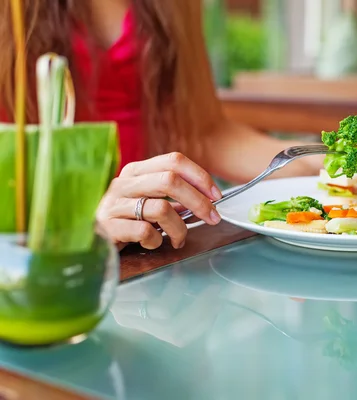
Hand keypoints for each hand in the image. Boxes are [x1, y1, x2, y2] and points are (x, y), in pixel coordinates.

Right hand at [96, 152, 222, 249]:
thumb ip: (171, 199)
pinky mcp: (108, 226)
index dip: (200, 176)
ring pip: (162, 208)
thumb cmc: (122, 221)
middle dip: (198, 201)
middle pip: (170, 181)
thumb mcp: (146, 203)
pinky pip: (145, 231)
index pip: (174, 161)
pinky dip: (156, 241)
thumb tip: (206, 201)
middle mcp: (124, 183)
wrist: (85, 242)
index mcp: (136, 171)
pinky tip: (153, 244)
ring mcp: (114, 203)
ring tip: (178, 240)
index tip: (216, 195)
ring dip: (179, 228)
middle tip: (212, 218)